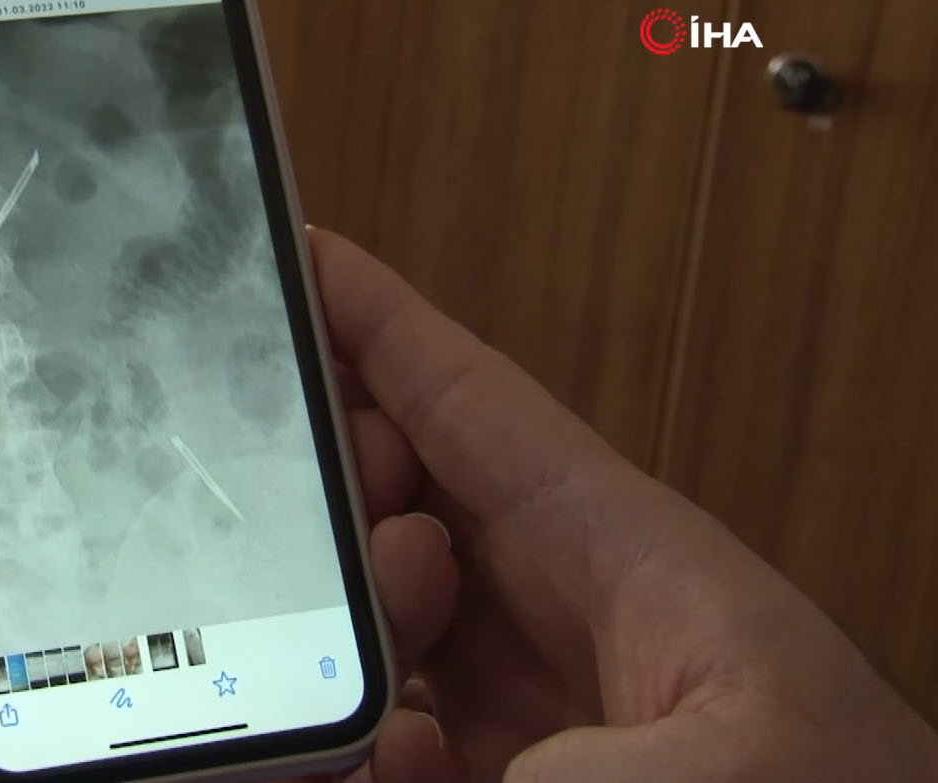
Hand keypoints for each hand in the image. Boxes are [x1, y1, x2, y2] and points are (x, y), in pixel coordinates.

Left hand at [0, 481, 461, 782]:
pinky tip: (414, 710)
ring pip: (286, 720)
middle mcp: (107, 750)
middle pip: (221, 640)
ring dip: (358, 641)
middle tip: (356, 471)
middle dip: (299, 557)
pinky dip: (373, 763)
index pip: (103, 589)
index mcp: (11, 708)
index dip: (172, 510)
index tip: (235, 434)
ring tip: (404, 556)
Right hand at [308, 229, 937, 781]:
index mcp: (621, 549)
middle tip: (283, 487)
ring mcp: (525, 687)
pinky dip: (367, 726)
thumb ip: (562, 752)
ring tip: (347, 644)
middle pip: (412, 491)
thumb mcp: (705, 770)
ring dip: (345, 608)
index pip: (473, 402)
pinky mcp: (504, 757)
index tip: (298, 257)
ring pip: (390, 600)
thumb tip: (413, 747)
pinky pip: (397, 712)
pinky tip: (396, 750)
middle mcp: (560, 604)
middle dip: (340, 474)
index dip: (379, 320)